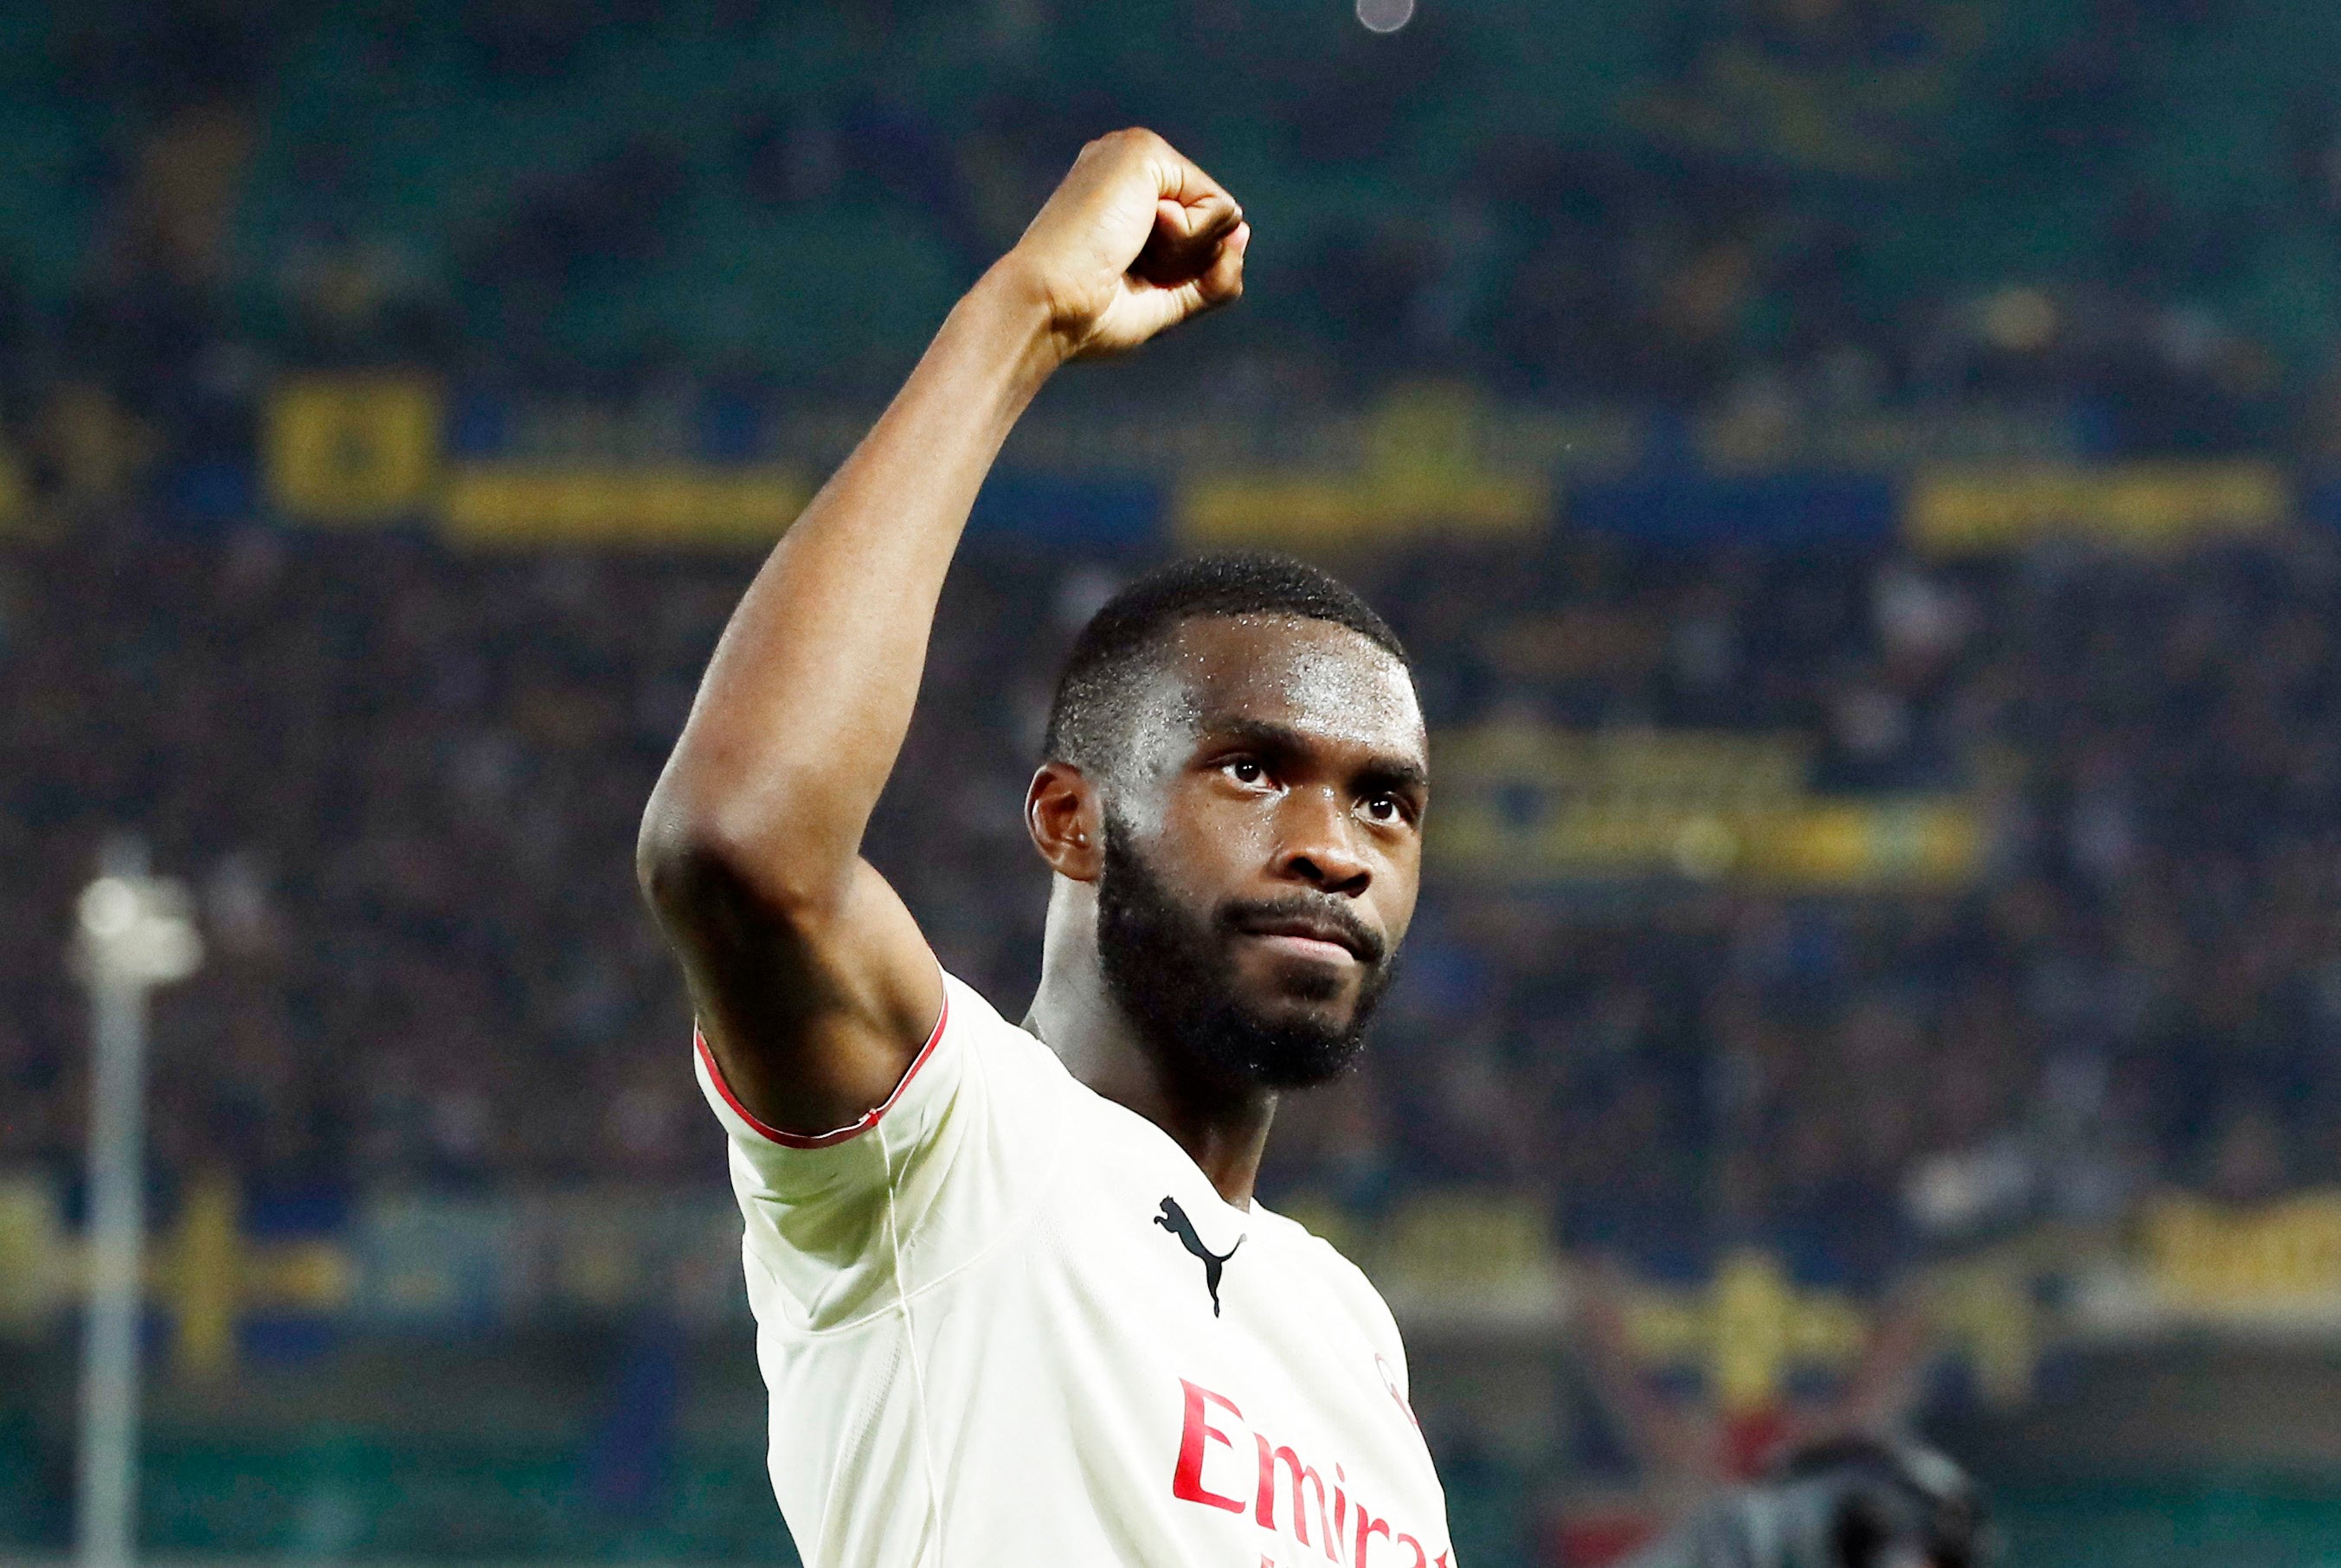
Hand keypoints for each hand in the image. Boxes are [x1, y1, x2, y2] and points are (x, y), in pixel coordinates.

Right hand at [998, 128, 1249, 362]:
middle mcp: (1130, 165)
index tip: (1123, 281)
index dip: (1182, 276)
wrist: (1045, 308)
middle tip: (1124, 269)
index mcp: (1126, 196)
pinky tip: (1134, 237)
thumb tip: (1242, 231)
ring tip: (1124, 252)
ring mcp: (1135, 152)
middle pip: (1217, 224)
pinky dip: (1188, 242)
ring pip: (1222, 215)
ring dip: (1184, 256)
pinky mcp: (1146, 152)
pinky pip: (1220, 210)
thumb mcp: (1165, 301)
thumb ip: (1211, 273)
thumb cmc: (1087, 317)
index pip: (1203, 234)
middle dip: (1187, 265)